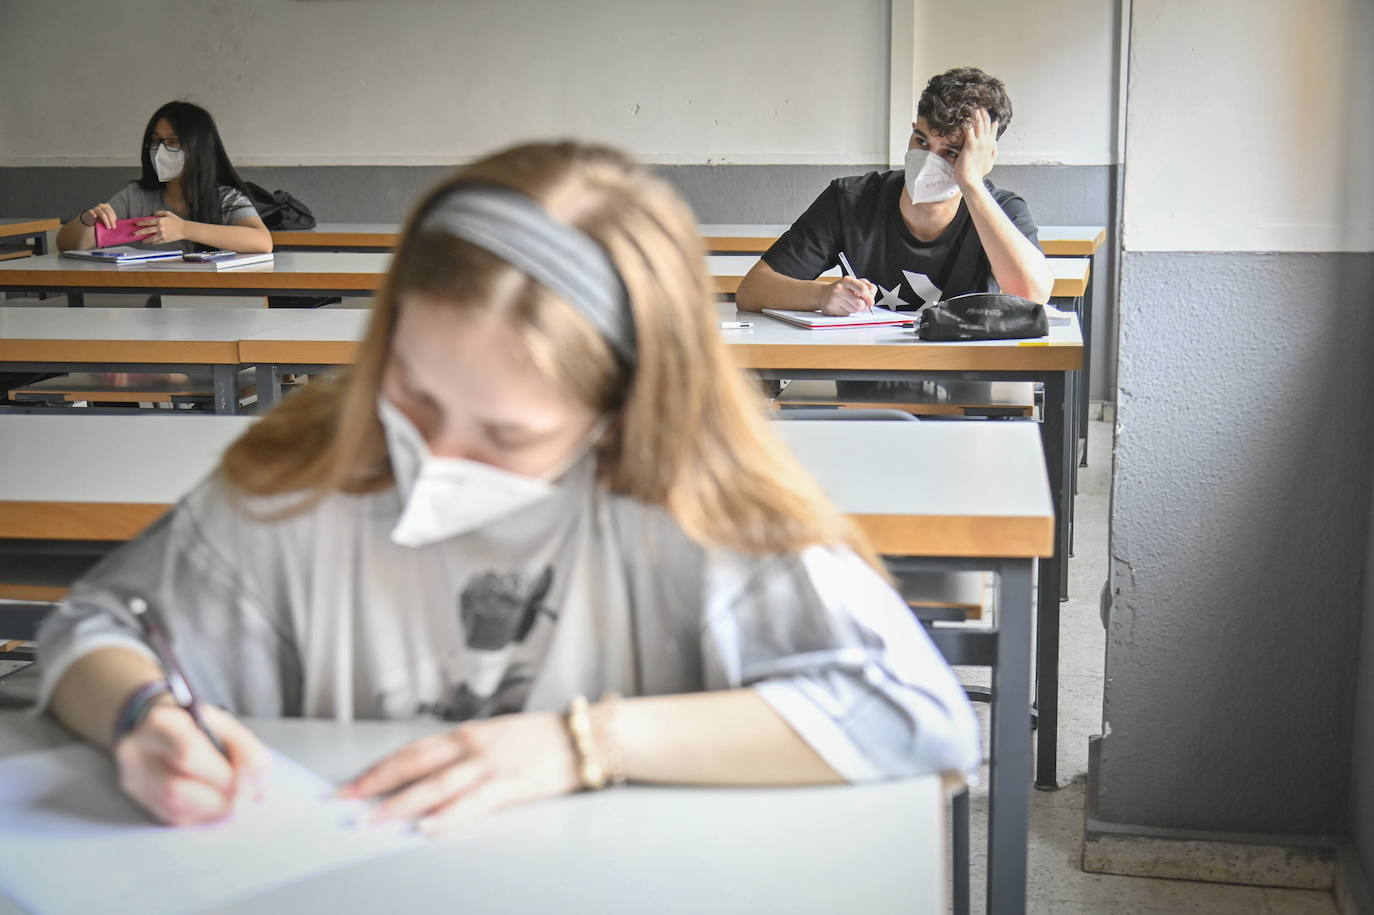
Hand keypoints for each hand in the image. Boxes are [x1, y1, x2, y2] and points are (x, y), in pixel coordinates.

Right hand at [80, 203, 116, 230]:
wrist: (89, 219)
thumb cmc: (99, 219)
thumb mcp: (105, 219)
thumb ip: (109, 220)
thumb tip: (115, 225)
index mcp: (106, 207)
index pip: (111, 212)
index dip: (114, 219)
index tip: (115, 225)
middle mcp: (101, 206)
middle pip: (108, 213)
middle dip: (111, 221)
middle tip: (113, 228)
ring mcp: (95, 208)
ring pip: (102, 214)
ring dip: (106, 221)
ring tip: (108, 227)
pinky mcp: (90, 211)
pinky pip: (91, 212)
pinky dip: (93, 214)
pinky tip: (95, 216)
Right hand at [113, 701, 270, 825]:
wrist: (161, 729)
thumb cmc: (198, 727)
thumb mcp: (226, 726)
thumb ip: (247, 753)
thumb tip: (257, 791)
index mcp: (162, 722)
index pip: (188, 754)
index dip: (222, 776)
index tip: (248, 785)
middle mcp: (138, 753)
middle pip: (175, 789)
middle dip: (217, 798)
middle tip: (244, 799)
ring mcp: (135, 781)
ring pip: (173, 809)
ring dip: (212, 811)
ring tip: (234, 802)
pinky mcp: (142, 801)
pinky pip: (174, 819)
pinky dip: (203, 816)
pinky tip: (217, 806)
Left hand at [134, 210, 186, 243]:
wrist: (185, 229)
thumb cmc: (177, 221)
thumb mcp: (169, 213)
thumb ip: (160, 212)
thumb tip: (152, 214)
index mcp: (160, 221)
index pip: (148, 222)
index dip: (141, 223)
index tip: (136, 224)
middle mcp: (160, 228)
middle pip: (147, 230)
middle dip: (139, 232)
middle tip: (134, 233)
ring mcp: (162, 235)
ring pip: (151, 238)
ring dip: (145, 239)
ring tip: (142, 240)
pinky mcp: (165, 239)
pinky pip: (157, 241)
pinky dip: (153, 242)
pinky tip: (150, 242)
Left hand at [341, 711, 579, 835]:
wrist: (588, 736)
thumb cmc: (547, 739)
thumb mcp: (500, 737)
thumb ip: (469, 753)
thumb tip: (434, 775)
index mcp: (469, 734)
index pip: (414, 751)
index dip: (381, 767)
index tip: (354, 783)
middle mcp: (474, 746)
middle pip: (415, 764)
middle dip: (376, 783)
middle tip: (345, 801)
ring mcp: (491, 764)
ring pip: (436, 785)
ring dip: (401, 803)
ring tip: (374, 819)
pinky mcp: (511, 784)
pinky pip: (472, 803)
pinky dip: (448, 815)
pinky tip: (427, 827)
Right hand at [819, 277, 876, 314]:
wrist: (823, 294)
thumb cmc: (842, 289)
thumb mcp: (855, 283)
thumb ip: (867, 288)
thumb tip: (871, 301)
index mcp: (847, 280)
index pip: (863, 289)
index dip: (869, 297)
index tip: (871, 302)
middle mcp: (839, 288)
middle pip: (860, 304)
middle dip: (863, 307)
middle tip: (859, 304)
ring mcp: (834, 299)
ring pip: (853, 311)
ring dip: (854, 309)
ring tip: (847, 304)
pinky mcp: (830, 309)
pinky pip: (845, 315)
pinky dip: (846, 313)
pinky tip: (842, 307)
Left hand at [953, 107, 998, 192]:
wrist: (971, 181)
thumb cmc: (978, 174)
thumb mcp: (990, 163)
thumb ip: (994, 152)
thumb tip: (995, 144)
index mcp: (991, 146)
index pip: (992, 128)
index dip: (989, 119)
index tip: (985, 111)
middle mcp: (987, 142)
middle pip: (985, 122)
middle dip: (982, 112)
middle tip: (977, 104)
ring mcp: (980, 143)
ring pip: (978, 123)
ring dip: (974, 113)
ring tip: (970, 106)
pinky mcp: (970, 144)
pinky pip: (968, 129)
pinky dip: (966, 121)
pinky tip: (963, 115)